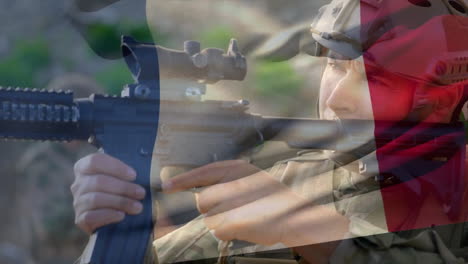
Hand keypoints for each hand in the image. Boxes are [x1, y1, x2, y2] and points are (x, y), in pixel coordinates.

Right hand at [71, 153, 145, 233]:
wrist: (115, 216)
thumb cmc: (122, 191)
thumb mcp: (125, 178)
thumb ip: (131, 172)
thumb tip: (155, 170)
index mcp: (85, 167)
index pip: (95, 161)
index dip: (115, 167)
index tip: (134, 175)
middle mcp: (78, 183)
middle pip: (98, 181)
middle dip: (123, 187)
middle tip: (141, 193)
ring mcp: (78, 201)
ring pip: (96, 198)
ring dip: (120, 202)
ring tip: (137, 207)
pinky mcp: (80, 219)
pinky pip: (92, 216)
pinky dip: (108, 215)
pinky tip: (121, 216)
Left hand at [162, 160, 315, 245]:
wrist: (296, 216)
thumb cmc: (272, 200)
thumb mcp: (251, 180)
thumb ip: (227, 182)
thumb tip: (201, 193)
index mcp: (237, 168)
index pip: (203, 172)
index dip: (183, 180)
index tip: (167, 186)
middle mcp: (233, 181)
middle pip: (203, 199)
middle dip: (211, 209)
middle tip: (234, 209)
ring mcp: (234, 201)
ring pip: (210, 216)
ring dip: (221, 221)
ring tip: (243, 217)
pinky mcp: (234, 219)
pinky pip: (219, 229)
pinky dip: (229, 232)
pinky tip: (245, 226)